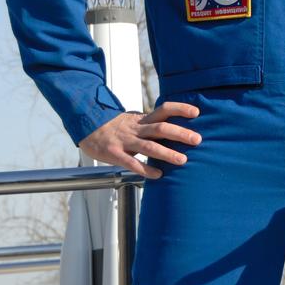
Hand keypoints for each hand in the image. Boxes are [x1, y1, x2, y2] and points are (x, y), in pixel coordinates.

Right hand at [77, 102, 200, 179]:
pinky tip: (158, 175)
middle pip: (161, 128)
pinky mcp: (114, 154)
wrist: (87, 126)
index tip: (197, 112)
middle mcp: (136, 128)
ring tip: (183, 160)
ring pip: (149, 146)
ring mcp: (125, 141)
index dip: (180, 109)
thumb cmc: (116, 126)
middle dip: (180, 133)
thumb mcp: (134, 120)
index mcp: (142, 119)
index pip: (164, 109)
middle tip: (197, 140)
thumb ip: (152, 124)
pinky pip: (132, 163)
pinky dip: (145, 169)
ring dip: (167, 153)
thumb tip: (176, 128)